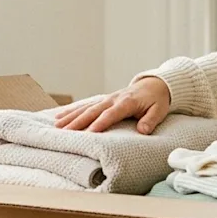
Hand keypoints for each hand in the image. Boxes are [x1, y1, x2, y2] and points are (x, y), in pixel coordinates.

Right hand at [53, 76, 171, 133]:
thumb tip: (143, 130)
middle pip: (93, 111)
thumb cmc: (156, 100)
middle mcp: (113, 99)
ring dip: (71, 116)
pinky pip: (85, 106)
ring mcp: (106, 99)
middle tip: (65, 132)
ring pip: (86, 108)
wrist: (154, 84)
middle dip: (78, 121)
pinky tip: (59, 116)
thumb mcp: (159, 110)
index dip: (100, 123)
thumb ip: (150, 120)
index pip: (111, 114)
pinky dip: (72, 111)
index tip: (90, 132)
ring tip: (57, 126)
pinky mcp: (103, 100)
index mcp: (127, 102)